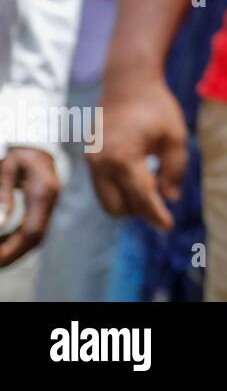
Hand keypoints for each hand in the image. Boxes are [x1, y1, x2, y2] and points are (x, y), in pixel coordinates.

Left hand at [0, 147, 58, 265]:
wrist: (35, 142)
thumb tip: (2, 222)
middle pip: (35, 238)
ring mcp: (51, 204)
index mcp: (43, 192)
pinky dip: (18, 239)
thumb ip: (3, 193)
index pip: (32, 232)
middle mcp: (51, 201)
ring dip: (15, 248)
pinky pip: (35, 227)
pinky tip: (4, 241)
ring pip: (36, 236)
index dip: (12, 250)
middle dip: (12, 254)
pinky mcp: (47, 205)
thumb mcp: (5, 167)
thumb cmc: (18, 151)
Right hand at [89, 71, 186, 230]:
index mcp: (123, 158)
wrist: (128, 83)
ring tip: (153, 193)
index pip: (141, 197)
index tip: (168, 227)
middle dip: (141, 212)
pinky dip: (120, 192)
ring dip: (128, 204)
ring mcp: (91, 162)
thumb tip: (171, 198)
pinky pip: (102, 188)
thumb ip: (174, 170)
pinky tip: (140, 181)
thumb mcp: (175, 137)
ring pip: (106, 202)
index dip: (156, 215)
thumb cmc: (157, 108)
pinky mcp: (89, 159)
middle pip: (118, 208)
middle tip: (162, 208)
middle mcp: (101, 163)